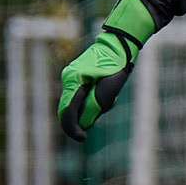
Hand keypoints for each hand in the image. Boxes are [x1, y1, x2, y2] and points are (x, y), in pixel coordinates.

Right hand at [57, 0, 157, 140]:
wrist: (119, 46)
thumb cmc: (116, 68)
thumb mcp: (107, 94)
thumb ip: (92, 109)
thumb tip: (82, 125)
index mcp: (73, 81)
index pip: (66, 112)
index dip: (72, 129)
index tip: (83, 138)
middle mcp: (68, 78)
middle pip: (68, 109)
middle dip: (82, 118)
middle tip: (99, 118)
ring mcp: (71, 76)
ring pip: (75, 103)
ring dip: (90, 108)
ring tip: (109, 99)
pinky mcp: (77, 76)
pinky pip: (79, 95)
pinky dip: (91, 101)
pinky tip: (107, 94)